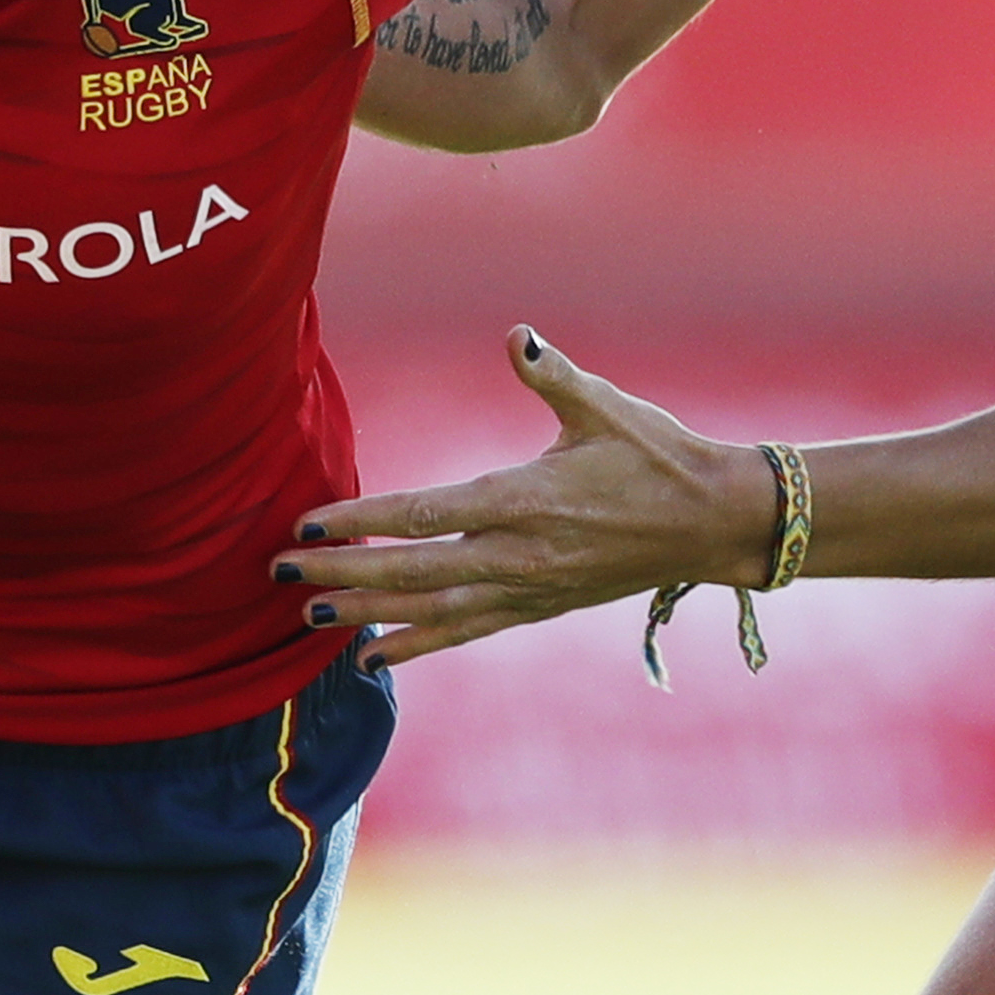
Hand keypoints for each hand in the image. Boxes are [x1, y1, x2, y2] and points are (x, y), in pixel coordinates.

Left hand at [278, 328, 771, 668]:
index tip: (309, 522)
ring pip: (432, 609)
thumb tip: (517, 336)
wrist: (712, 521)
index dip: (361, 521)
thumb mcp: (607, 407)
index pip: (424, 514)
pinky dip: (417, 645)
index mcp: (525, 500)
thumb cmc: (659, 453)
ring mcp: (528, 589)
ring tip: (310, 614)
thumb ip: (552, 374)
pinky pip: (467, 631)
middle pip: (412, 569)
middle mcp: (519, 555)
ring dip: (368, 613)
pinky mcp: (539, 607)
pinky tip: (372, 658)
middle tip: (281, 572)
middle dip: (343, 572)